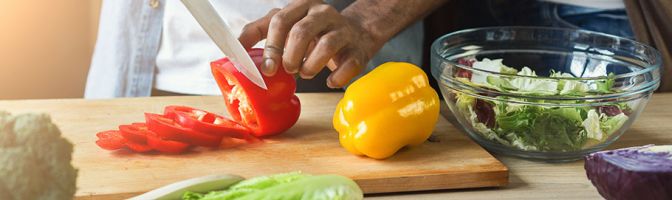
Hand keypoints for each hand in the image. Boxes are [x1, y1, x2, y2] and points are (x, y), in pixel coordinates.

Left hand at [238, 0, 380, 87]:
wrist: (357, 34)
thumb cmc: (314, 33)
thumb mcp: (287, 25)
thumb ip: (260, 32)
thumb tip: (233, 49)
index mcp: (302, 5)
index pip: (280, 20)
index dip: (270, 46)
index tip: (265, 69)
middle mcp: (323, 13)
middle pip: (301, 32)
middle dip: (289, 57)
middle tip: (287, 70)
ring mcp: (343, 30)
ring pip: (326, 45)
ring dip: (311, 66)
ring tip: (305, 73)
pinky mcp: (359, 49)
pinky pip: (348, 64)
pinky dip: (336, 77)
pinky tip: (328, 81)